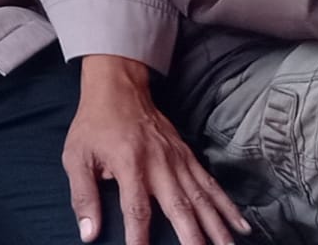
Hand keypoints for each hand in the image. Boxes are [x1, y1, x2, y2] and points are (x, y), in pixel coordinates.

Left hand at [64, 57, 248, 244]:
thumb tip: (88, 234)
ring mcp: (177, 159)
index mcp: (129, 163)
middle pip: (179, 206)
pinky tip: (240, 225)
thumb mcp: (76, 157)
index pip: (137, 208)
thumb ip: (83, 196)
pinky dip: (227, 205)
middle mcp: (158, 163)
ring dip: (217, 227)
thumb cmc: (94, 125)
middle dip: (193, 237)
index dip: (139, 236)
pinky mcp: (187, 156)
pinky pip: (210, 183)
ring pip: (201, 198)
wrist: (118, 87)